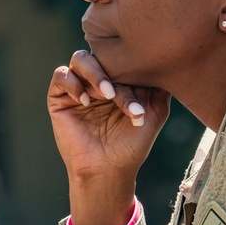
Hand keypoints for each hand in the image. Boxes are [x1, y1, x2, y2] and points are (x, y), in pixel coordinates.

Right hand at [48, 50, 169, 224]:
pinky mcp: (59, 98)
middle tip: (120, 96)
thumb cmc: (132, 144)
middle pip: (102, 55)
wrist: (109, 169)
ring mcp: (78, 87)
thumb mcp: (154, 112)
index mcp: (119, 79)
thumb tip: (166, 58)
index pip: (123, 59)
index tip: (141, 101)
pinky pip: (60, 76)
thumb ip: (159, 86)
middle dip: (114, 74)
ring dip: (95, 73)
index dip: (132, 72)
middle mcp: (98, 79)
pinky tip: (85, 101)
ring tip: (105, 94)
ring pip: (81, 59)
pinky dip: (72, 83)